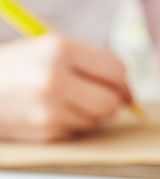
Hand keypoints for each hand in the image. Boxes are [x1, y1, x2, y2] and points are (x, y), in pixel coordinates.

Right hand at [0, 35, 131, 142]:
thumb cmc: (14, 67)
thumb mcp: (46, 48)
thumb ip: (86, 61)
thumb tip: (127, 87)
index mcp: (59, 48)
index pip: (115, 69)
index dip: (123, 81)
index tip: (123, 86)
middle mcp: (56, 77)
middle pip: (112, 99)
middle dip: (113, 101)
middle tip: (105, 98)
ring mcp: (50, 107)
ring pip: (98, 118)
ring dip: (93, 114)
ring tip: (70, 102)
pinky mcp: (45, 129)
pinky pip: (78, 130)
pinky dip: (73, 123)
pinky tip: (53, 112)